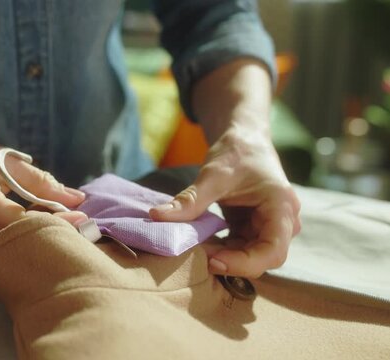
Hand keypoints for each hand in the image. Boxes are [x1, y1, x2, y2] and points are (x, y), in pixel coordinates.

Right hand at [0, 109, 86, 250]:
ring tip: (64, 228)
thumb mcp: (6, 160)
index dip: (53, 221)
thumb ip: (42, 181)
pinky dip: (24, 241)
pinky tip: (42, 230)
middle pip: (15, 243)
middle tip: (79, 228)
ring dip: (38, 241)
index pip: (19, 220)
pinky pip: (3, 250)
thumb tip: (77, 199)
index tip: (80, 217)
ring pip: (10, 251)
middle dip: (49, 236)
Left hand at [150, 128, 300, 277]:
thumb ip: (189, 200)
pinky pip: (240, 248)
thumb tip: (156, 216)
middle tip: (198, 257)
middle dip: (231, 262)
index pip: (272, 251)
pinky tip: (201, 244)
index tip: (214, 261)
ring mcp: (269, 227)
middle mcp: (283, 222)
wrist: (243, 140)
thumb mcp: (212, 175)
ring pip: (250, 256)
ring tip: (196, 249)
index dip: (244, 263)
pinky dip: (222, 250)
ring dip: (224, 257)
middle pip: (263, 258)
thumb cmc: (236, 153)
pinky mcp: (254, 229)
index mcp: (281, 207)